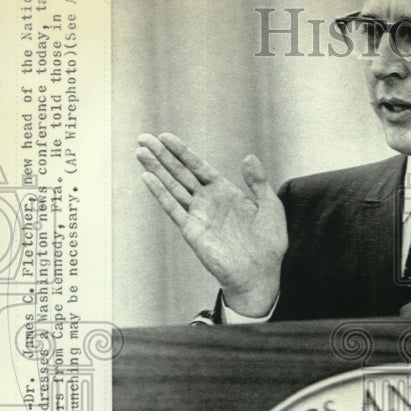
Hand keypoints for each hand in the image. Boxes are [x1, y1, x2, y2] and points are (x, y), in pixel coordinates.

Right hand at [136, 132, 286, 316]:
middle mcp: (208, 201)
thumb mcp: (270, 206)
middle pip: (180, 173)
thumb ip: (258, 182)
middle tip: (143, 138)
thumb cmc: (269, 243)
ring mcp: (198, 215)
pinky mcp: (192, 230)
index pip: (199, 167)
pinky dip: (160, 193)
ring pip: (173, 186)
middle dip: (162, 155)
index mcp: (225, 192)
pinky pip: (173, 208)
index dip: (182, 152)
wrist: (261, 273)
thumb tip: (248, 157)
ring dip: (156, 169)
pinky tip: (147, 177)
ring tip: (140, 152)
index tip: (166, 137)